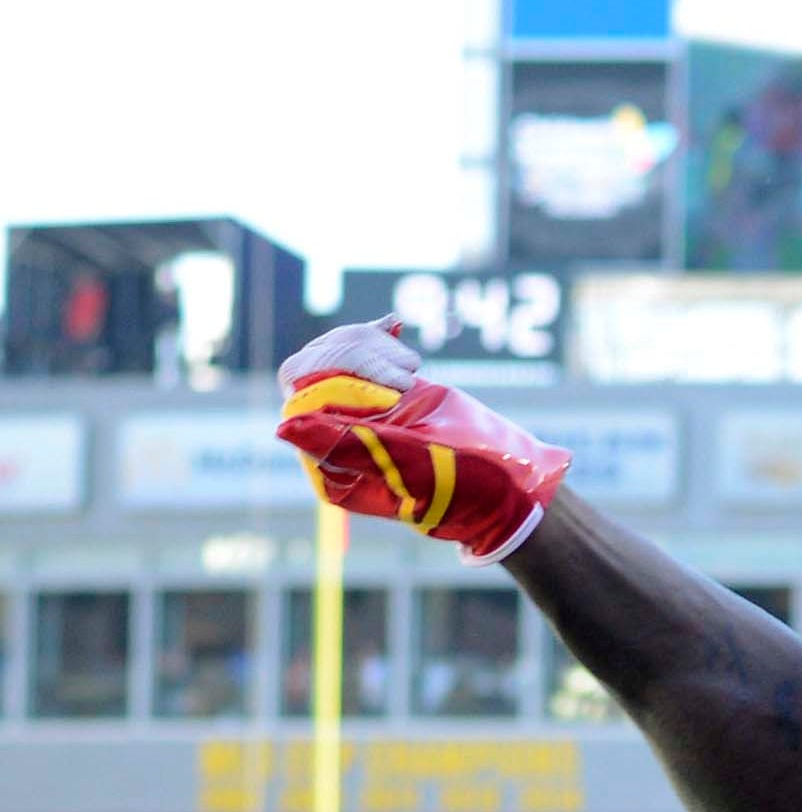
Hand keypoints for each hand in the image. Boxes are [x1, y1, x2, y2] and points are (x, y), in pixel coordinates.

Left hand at [277, 321, 566, 561]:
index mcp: (330, 464)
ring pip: (332, 353)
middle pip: (310, 368)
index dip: (337, 374)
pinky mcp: (384, 393)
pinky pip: (359, 351)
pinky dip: (376, 335)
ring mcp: (360, 412)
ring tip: (413, 365)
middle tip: (410, 372)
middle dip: (355, 354)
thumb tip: (283, 428)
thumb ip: (349, 446)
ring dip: (370, 344)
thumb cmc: (466, 485)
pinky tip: (395, 326)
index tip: (397, 385)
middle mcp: (336, 438)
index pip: (301, 398)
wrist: (509, 483)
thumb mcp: (410, 466)